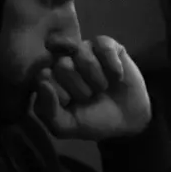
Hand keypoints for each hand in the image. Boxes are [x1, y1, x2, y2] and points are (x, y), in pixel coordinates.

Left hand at [33, 36, 151, 140]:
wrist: (128, 120)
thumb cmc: (93, 120)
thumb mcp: (66, 126)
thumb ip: (48, 110)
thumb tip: (42, 83)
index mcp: (49, 78)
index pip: (43, 76)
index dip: (61, 94)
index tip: (71, 105)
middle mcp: (64, 60)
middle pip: (63, 65)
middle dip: (80, 88)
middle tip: (90, 97)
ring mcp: (85, 50)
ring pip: (83, 55)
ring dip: (97, 79)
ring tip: (103, 88)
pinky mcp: (106, 45)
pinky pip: (104, 46)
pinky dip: (113, 66)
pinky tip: (117, 77)